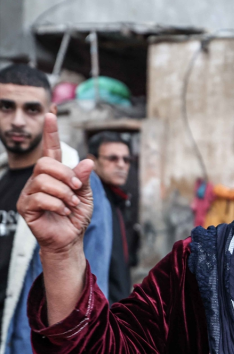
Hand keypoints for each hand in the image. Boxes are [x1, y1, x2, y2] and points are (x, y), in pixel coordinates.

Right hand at [17, 113, 93, 254]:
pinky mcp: (25, 206)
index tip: (51, 115)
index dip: (51, 133)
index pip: (51, 150)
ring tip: (71, 204)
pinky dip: (57, 204)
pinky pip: (39, 197)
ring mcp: (30, 192)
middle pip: (44, 163)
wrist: (70, 238)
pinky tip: (63, 211)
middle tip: (76, 189)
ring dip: (63, 193)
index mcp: (55, 174)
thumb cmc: (76, 216)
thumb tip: (87, 161)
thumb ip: (83, 179)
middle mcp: (39, 180)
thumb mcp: (85, 195)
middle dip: (65, 175)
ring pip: (42, 180)